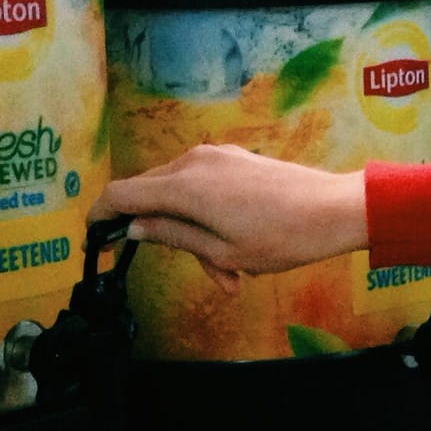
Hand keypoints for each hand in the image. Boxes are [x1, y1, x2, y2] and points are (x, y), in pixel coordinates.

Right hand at [95, 146, 367, 291]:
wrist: (335, 210)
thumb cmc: (282, 237)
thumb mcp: (221, 251)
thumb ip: (172, 235)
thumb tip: (135, 227)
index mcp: (184, 185)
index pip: (121, 193)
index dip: (101, 216)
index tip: (96, 238)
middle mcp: (194, 161)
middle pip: (149, 194)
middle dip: (161, 235)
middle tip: (192, 271)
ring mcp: (216, 156)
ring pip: (180, 195)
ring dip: (192, 234)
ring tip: (229, 274)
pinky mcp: (234, 159)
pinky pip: (203, 187)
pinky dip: (209, 218)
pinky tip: (238, 254)